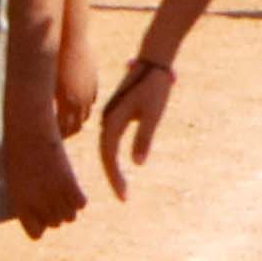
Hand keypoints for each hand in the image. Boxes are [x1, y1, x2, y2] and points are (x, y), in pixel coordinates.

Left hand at [3, 116, 88, 235]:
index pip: (36, 233)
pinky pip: (81, 203)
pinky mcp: (68, 182)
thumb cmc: (18, 148)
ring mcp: (53, 194)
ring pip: (70, 217)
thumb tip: (43, 208)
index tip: (41, 212)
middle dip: (56, 212)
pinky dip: (79, 197)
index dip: (41, 224)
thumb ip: (27, 195)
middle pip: (56, 224)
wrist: (28, 128)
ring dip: (68, 206)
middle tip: (54, 194)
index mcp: (19, 204)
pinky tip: (72, 184)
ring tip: (62, 189)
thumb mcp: (16, 177)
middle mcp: (37, 204)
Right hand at [94, 55, 173, 195]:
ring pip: (106, 147)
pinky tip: (120, 167)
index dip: (115, 177)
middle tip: (124, 197)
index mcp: (114, 120)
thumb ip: (144, 137)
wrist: (154, 62)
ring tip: (122, 187)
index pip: (109, 156)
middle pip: (105, 154)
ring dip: (113, 168)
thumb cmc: (156, 87)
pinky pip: (111, 140)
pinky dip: (114, 156)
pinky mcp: (116, 114)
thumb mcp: (154, 113)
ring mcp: (110, 116)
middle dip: (114, 177)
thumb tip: (138, 163)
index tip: (124, 196)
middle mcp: (107, 120)